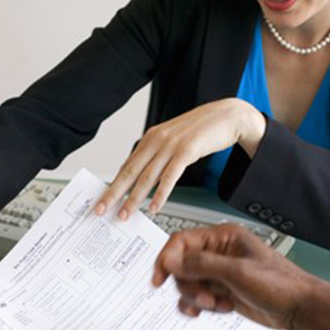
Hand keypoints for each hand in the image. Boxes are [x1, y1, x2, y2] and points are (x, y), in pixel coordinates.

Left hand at [94, 98, 265, 218]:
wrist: (228, 115)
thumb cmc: (203, 129)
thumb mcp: (175, 140)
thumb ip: (160, 155)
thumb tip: (147, 177)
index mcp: (151, 137)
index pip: (127, 165)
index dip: (113, 184)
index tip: (103, 198)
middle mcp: (157, 140)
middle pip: (130, 172)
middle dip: (114, 193)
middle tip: (101, 209)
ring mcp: (171, 145)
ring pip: (147, 177)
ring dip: (134, 199)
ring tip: (125, 214)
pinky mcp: (187, 151)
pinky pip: (170, 177)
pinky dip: (160, 194)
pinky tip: (154, 206)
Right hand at [153, 225, 329, 329]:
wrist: (299, 308)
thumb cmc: (279, 284)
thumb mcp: (236, 273)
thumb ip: (201, 265)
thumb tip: (171, 260)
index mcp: (222, 237)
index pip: (182, 241)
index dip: (167, 258)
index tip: (159, 278)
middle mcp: (219, 252)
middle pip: (182, 265)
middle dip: (189, 285)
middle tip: (205, 299)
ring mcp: (220, 272)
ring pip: (188, 283)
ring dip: (196, 298)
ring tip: (216, 305)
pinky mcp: (222, 290)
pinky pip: (198, 297)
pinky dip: (200, 306)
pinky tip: (216, 310)